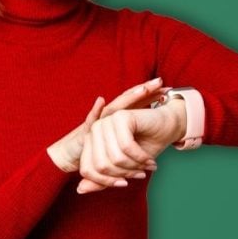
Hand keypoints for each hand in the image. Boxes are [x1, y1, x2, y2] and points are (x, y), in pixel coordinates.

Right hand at [47, 78, 167, 173]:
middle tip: (160, 81)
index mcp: (118, 121)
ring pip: (114, 107)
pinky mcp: (85, 130)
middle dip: (144, 90)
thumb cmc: (98, 154)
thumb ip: (132, 155)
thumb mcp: (121, 154)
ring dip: (128, 97)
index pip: (136, 104)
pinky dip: (95, 111)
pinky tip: (101, 102)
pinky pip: (91, 120)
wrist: (70, 155)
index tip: (167, 87)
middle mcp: (108, 118)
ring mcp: (97, 122)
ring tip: (142, 89)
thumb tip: (150, 157)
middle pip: (128, 100)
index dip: (150, 95)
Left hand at [76, 97, 185, 193]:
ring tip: (146, 165)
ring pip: (115, 157)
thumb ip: (101, 179)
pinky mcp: (122, 117)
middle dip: (123, 174)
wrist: (167, 128)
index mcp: (91, 141)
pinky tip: (149, 160)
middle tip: (139, 174)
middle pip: (101, 165)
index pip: (87, 170)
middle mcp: (95, 129)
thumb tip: (80, 189)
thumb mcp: (122, 168)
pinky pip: (127, 147)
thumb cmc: (144, 147)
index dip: (105, 182)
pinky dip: (141, 158)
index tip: (123, 183)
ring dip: (134, 167)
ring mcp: (107, 121)